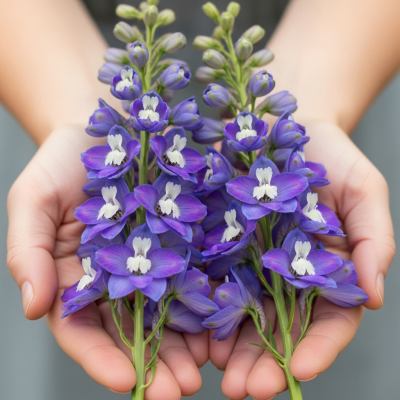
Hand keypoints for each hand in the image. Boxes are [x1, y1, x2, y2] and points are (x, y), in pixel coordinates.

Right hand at [7, 125, 206, 397]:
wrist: (103, 129)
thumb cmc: (60, 164)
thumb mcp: (33, 201)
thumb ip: (28, 252)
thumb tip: (33, 305)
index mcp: (77, 278)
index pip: (85, 330)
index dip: (101, 359)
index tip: (126, 383)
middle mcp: (117, 278)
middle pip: (134, 332)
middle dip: (155, 363)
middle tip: (180, 390)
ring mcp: (152, 260)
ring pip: (169, 312)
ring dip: (186, 343)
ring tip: (207, 368)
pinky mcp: (180, 239)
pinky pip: (195, 273)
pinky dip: (208, 300)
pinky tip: (225, 319)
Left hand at [208, 121, 394, 399]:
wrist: (282, 125)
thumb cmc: (330, 157)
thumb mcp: (363, 193)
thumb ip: (373, 242)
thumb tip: (373, 296)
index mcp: (323, 270)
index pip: (326, 322)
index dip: (317, 349)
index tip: (301, 371)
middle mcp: (283, 274)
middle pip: (275, 328)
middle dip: (262, 361)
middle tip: (245, 389)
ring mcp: (247, 261)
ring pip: (237, 313)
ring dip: (227, 346)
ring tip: (214, 371)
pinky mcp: (216, 242)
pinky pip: (206, 278)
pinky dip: (198, 306)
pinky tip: (187, 328)